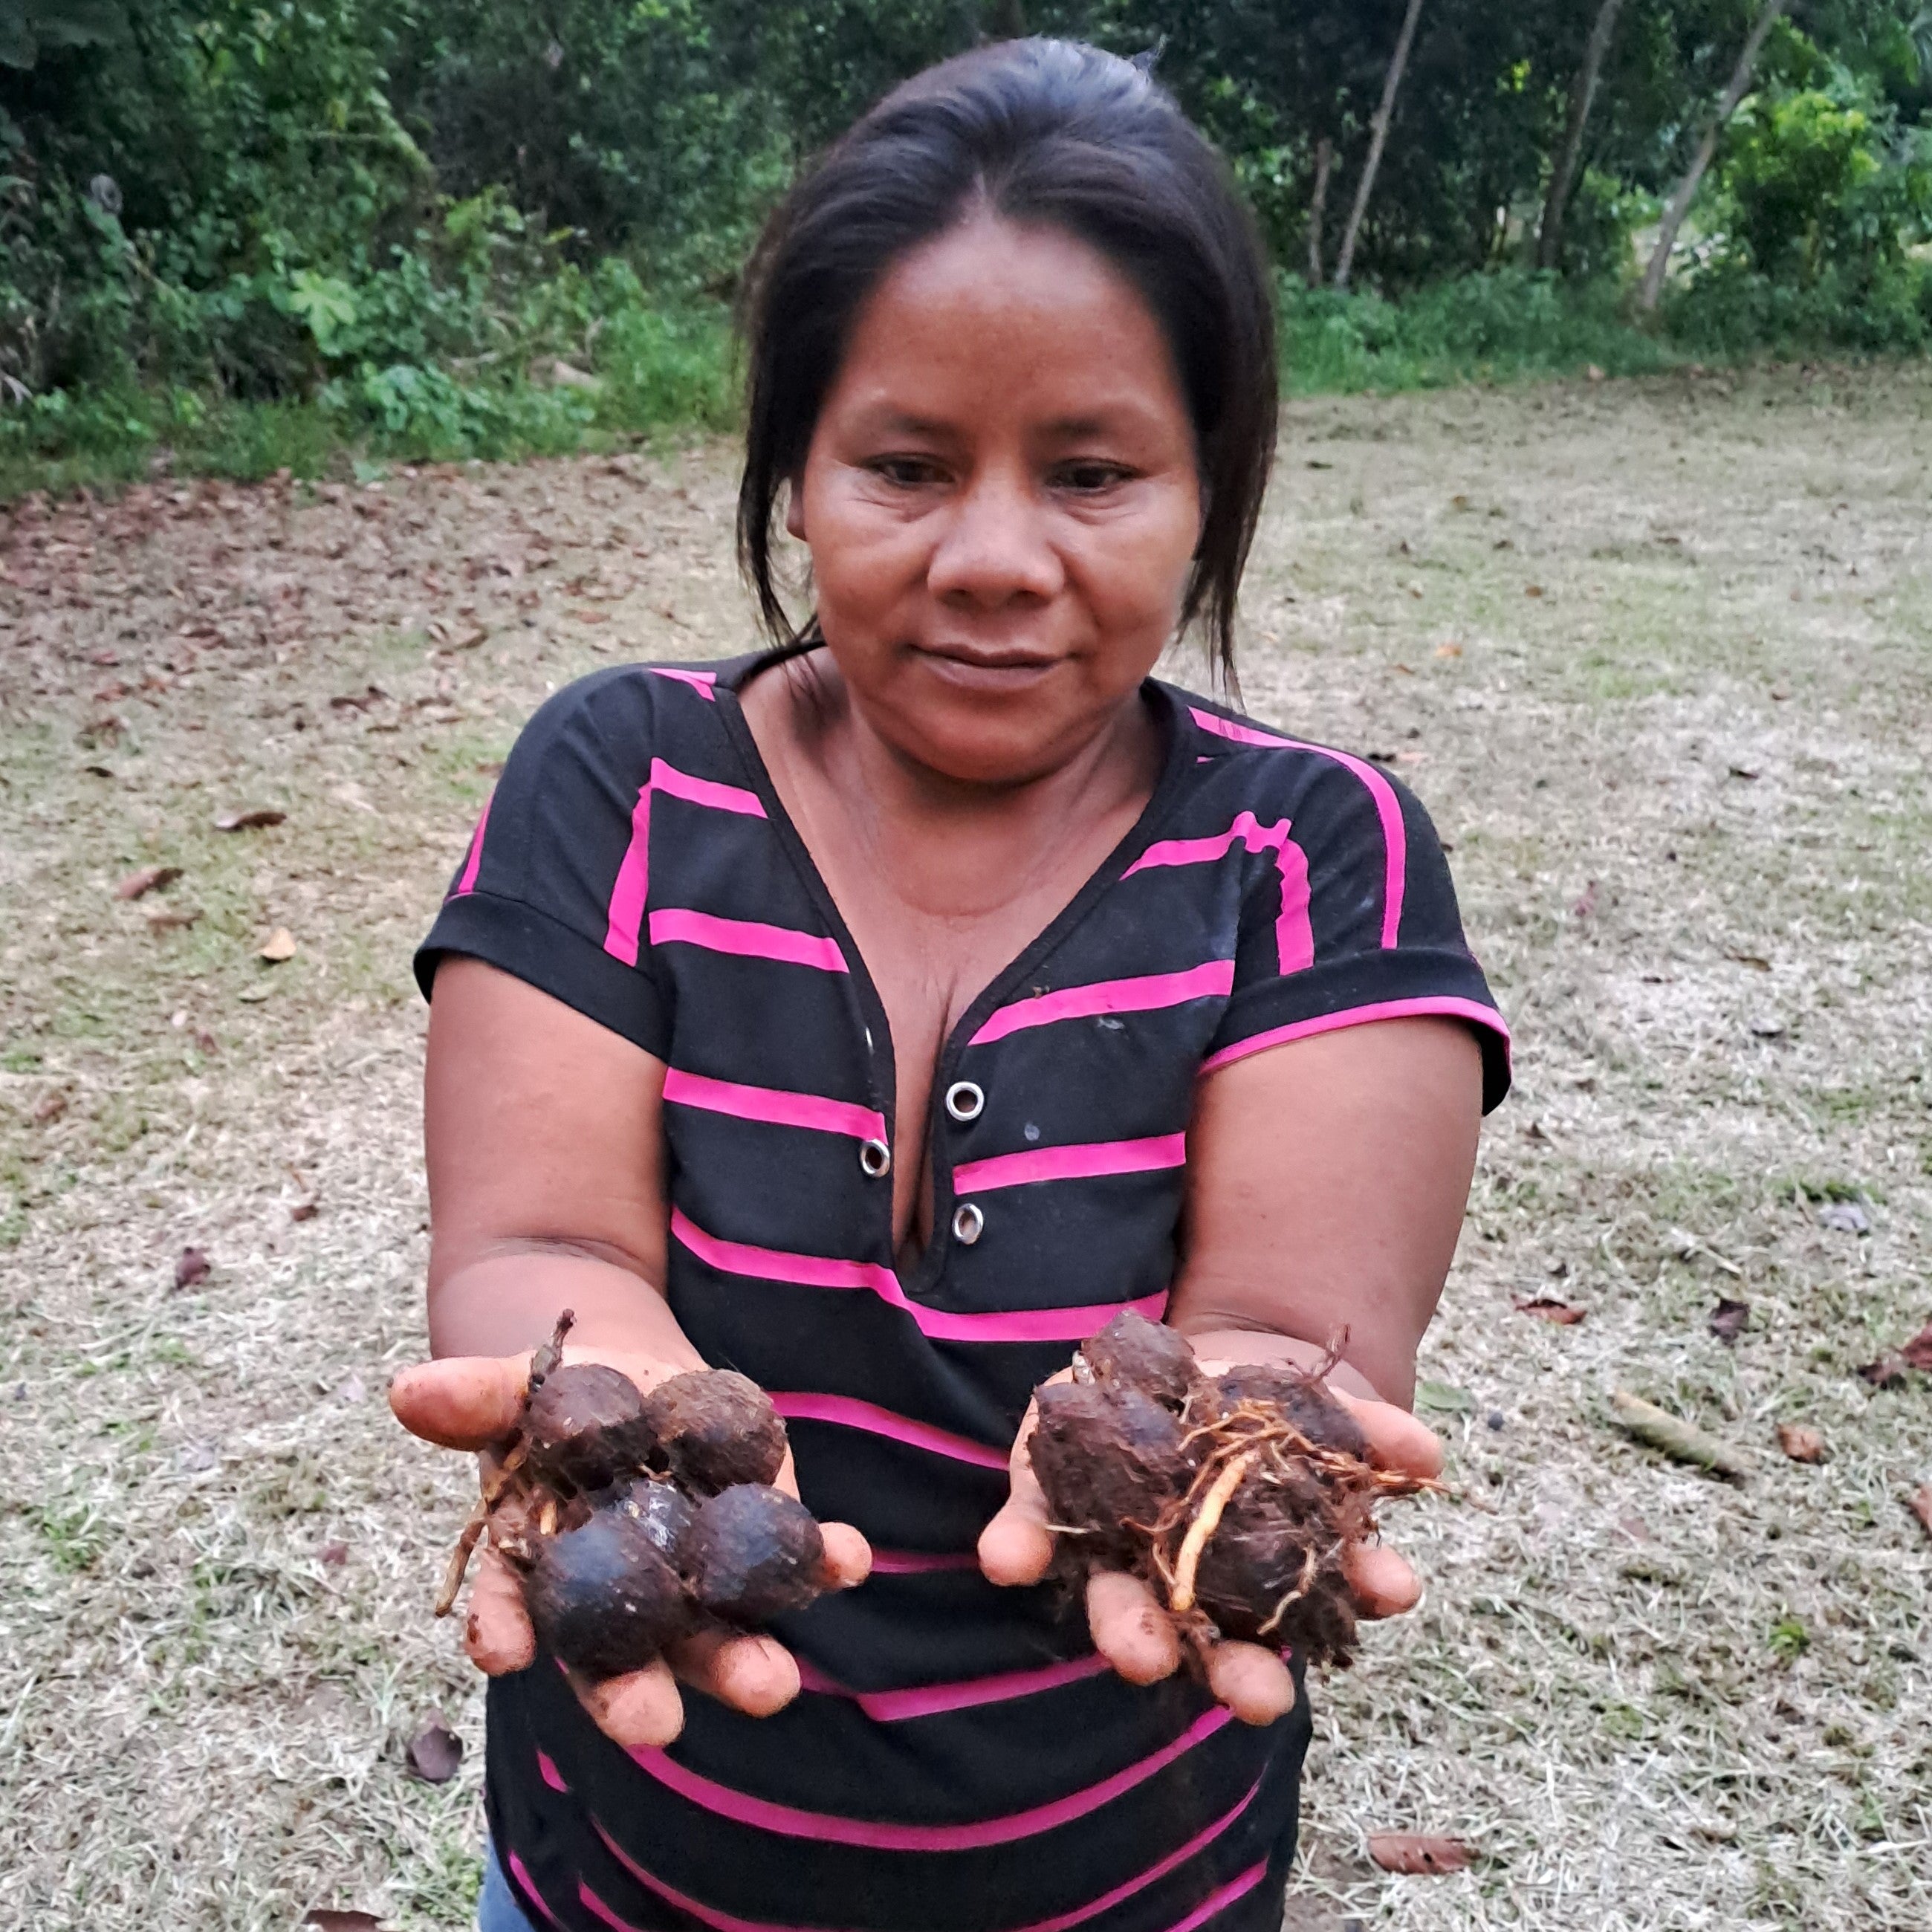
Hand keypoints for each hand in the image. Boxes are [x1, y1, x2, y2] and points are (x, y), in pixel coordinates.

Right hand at [389, 1345, 871, 1749]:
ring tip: (770, 1682)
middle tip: (654, 1726)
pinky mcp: (761, 1536)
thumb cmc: (557, 1395)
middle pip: (623, 1657)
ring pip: (716, 1632)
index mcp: (544, 1572)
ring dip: (743, 1658)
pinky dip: (821, 1562)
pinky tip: (846, 1560)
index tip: (500, 1653)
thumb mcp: (517, 1387)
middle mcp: (620, 1596)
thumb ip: (475, 1397)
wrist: (631, 1370)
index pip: (516, 1611)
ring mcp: (695, 1575)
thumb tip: (406, 1388)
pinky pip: (793, 1559)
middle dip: (636, 1694)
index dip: (505, 1629)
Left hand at [976, 1363, 1442, 1724]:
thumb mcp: (1327, 1414)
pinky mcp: (1048, 1496)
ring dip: (1125, 1631)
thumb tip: (1428, 1456)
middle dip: (1216, 1674)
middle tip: (1240, 1697)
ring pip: (1116, 1604)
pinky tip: (1009, 1559)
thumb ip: (1371, 1434)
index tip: (1278, 1694)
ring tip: (1138, 1652)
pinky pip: (1029, 1528)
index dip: (1261, 1673)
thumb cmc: (1273, 1412)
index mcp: (1239, 1587)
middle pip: (1191, 1647)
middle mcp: (1173, 1586)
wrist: (1194, 1365)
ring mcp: (1111, 1545)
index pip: (1251, 1651)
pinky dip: (1018, 1543)